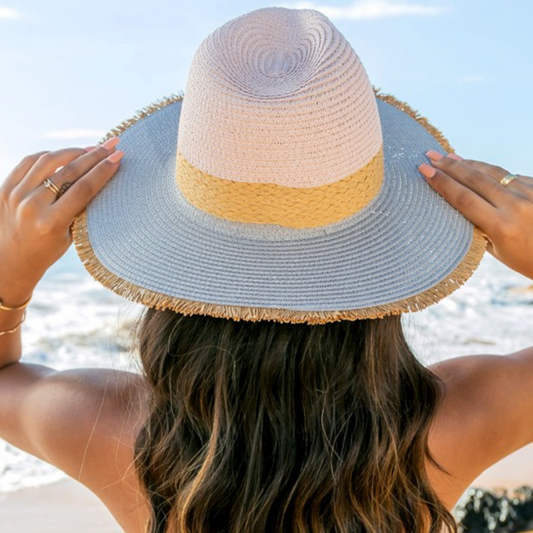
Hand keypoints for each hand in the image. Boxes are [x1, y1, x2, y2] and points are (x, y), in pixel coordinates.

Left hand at [0, 139, 123, 301]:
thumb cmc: (48, 250)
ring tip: (90, 149)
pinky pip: (29, 162)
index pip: (83, 188)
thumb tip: (99, 174)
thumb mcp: (70, 234)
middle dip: (94, 155)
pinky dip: (49, 156)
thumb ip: (80, 206)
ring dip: (73, 152)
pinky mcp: (5, 188)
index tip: (118, 156)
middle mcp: (31, 207)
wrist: (11, 260)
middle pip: (69, 171)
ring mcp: (15, 195)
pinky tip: (65, 156)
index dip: (103, 170)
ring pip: (48, 161)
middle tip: (111, 144)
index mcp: (51, 223)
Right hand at [419, 151, 532, 279]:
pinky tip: (476, 168)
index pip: (463, 199)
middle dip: (449, 166)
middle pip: (475, 179)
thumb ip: (480, 226)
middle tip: (430, 156)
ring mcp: (530, 194)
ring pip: (493, 172)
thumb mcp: (498, 251)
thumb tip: (459, 203)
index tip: (424, 170)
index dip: (441, 182)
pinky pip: (509, 176)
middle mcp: (516, 206)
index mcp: (501, 227)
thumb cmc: (527, 260)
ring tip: (448, 156)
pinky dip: (490, 172)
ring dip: (468, 163)